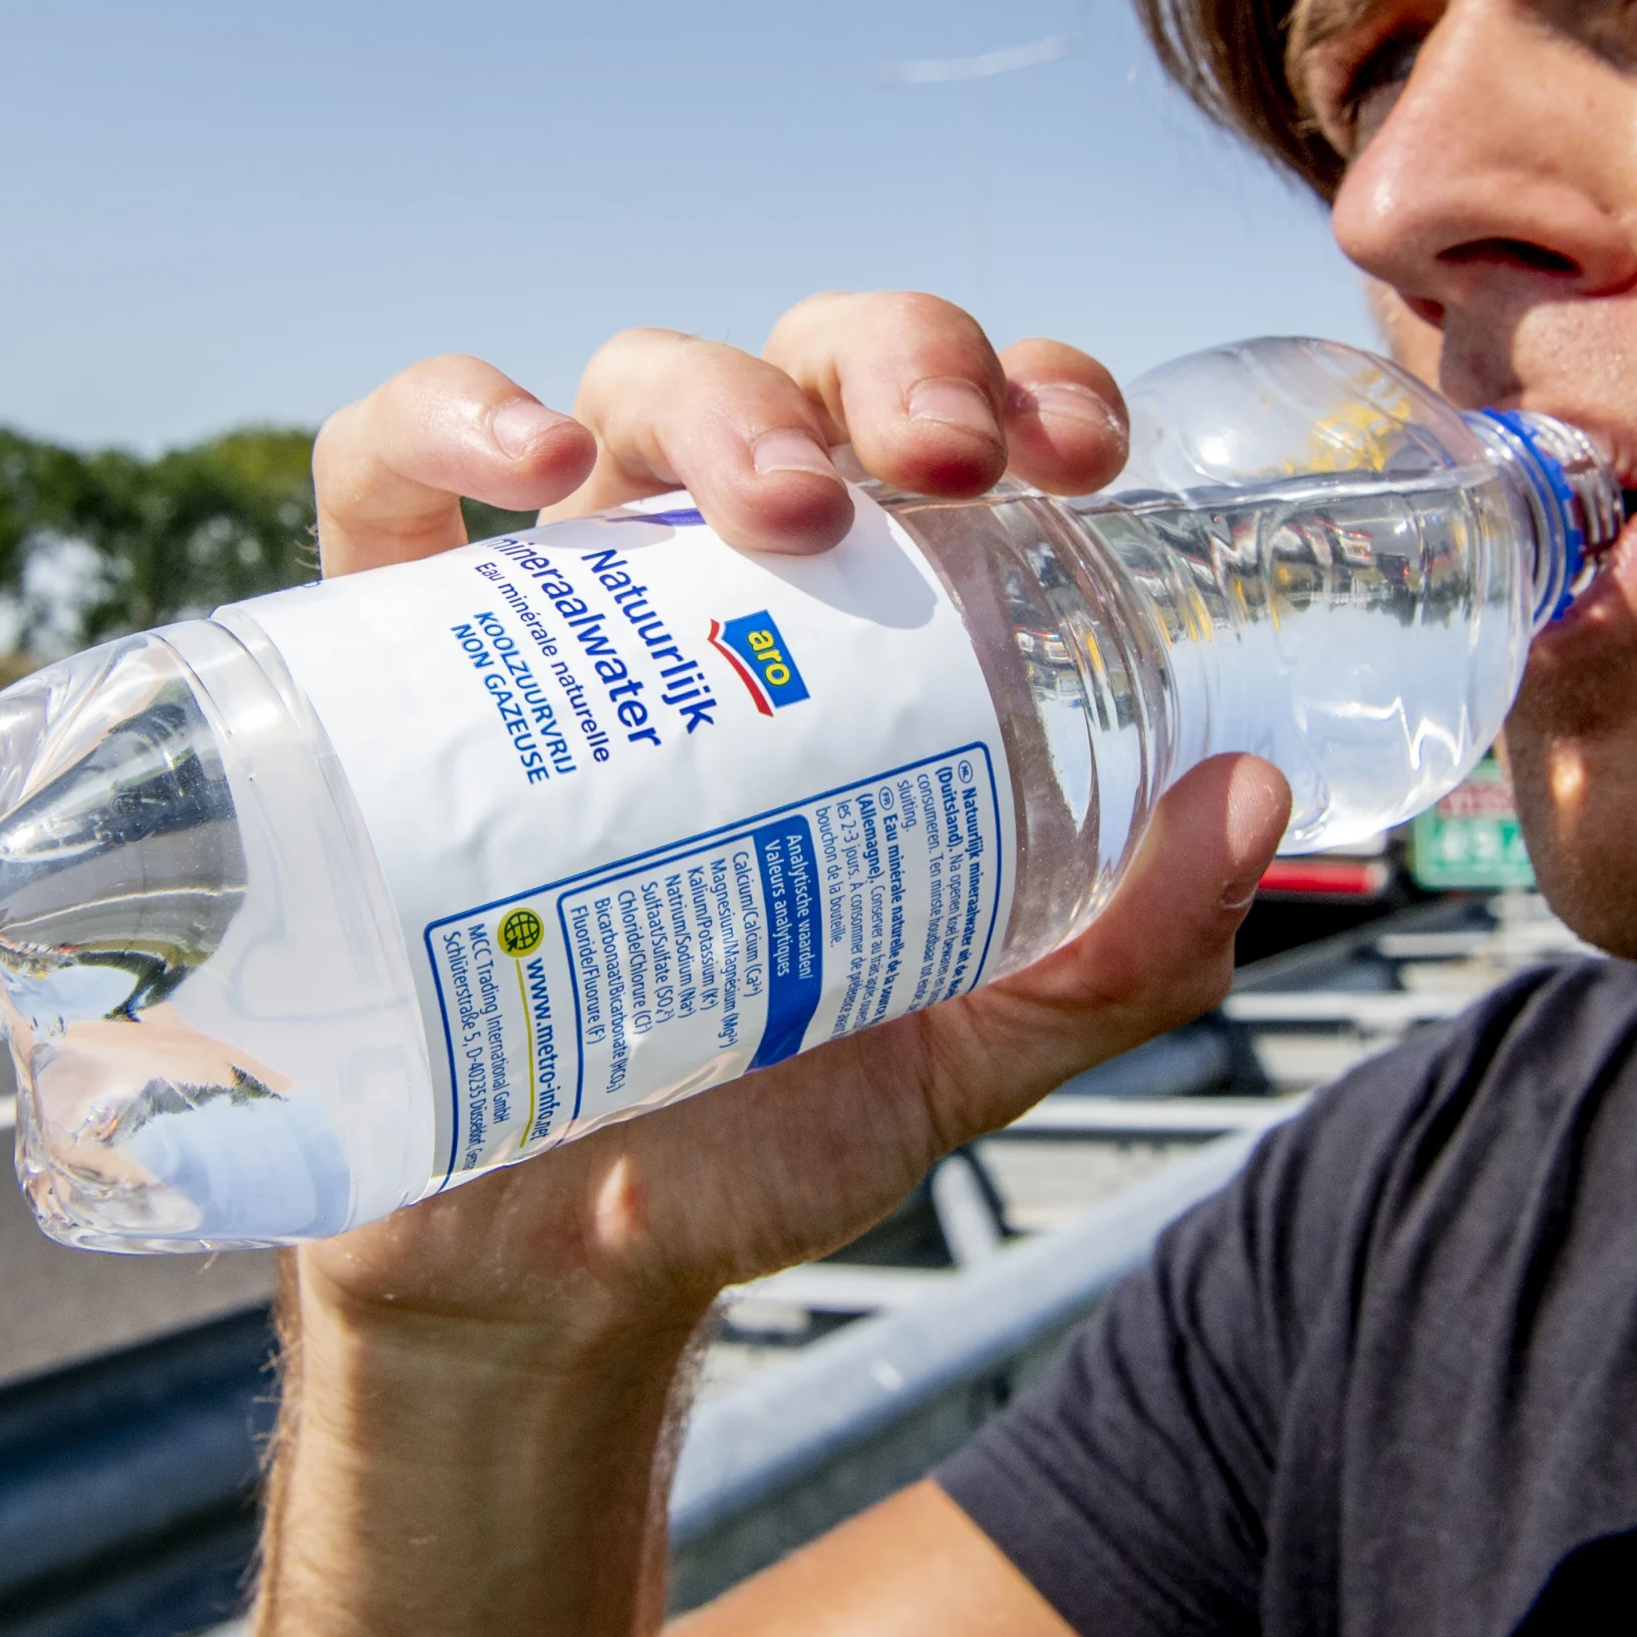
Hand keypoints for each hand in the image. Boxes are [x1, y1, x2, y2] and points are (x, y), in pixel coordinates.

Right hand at [297, 293, 1292, 1348]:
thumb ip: (1127, 954)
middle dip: (892, 366)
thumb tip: (1254, 796)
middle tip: (952, 464)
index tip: (1084, 453)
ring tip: (786, 504)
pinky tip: (527, 475)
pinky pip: (382, 479)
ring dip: (716, 396)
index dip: (1023, 386)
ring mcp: (551, 617)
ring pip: (623, 394)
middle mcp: (710, 588)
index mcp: (862, 634)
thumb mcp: (974, 1050)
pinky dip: (444, 417)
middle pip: (798, 373)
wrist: (552, 1270)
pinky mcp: (388, 666)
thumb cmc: (760, 1130)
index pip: (948, 433)